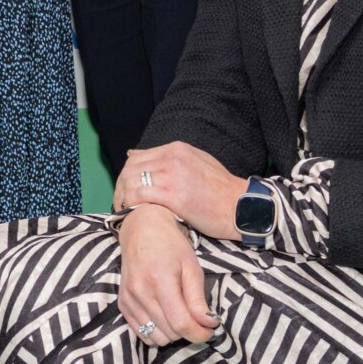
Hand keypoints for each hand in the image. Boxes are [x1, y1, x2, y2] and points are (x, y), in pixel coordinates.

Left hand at [116, 140, 245, 239]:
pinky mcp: (176, 196)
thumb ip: (166, 157)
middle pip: (131, 169)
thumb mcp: (195, 163)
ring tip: (123, 210)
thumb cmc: (220, 189)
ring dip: (123, 198)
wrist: (243, 207)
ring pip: (133, 182)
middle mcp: (173, 158)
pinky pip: (142, 197)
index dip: (125, 175)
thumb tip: (133, 153)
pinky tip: (132, 214)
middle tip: (119, 203)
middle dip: (120, 187)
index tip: (123, 190)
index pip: (137, 158)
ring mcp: (174, 176)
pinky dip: (132, 205)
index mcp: (177, 149)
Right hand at [118, 204, 215, 343]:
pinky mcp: (122, 304)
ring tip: (178, 315)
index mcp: (160, 281)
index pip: (181, 323)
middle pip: (170, 333)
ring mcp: (128, 299)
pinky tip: (163, 316)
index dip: (199, 334)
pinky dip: (156, 331)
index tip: (210, 331)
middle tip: (196, 318)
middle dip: (188, 331)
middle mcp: (140, 292)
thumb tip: (208, 325)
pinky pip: (141, 333)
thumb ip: (198, 299)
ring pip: (155, 337)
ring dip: (171, 333)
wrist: (142, 230)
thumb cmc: (172, 245)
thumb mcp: (192, 267)